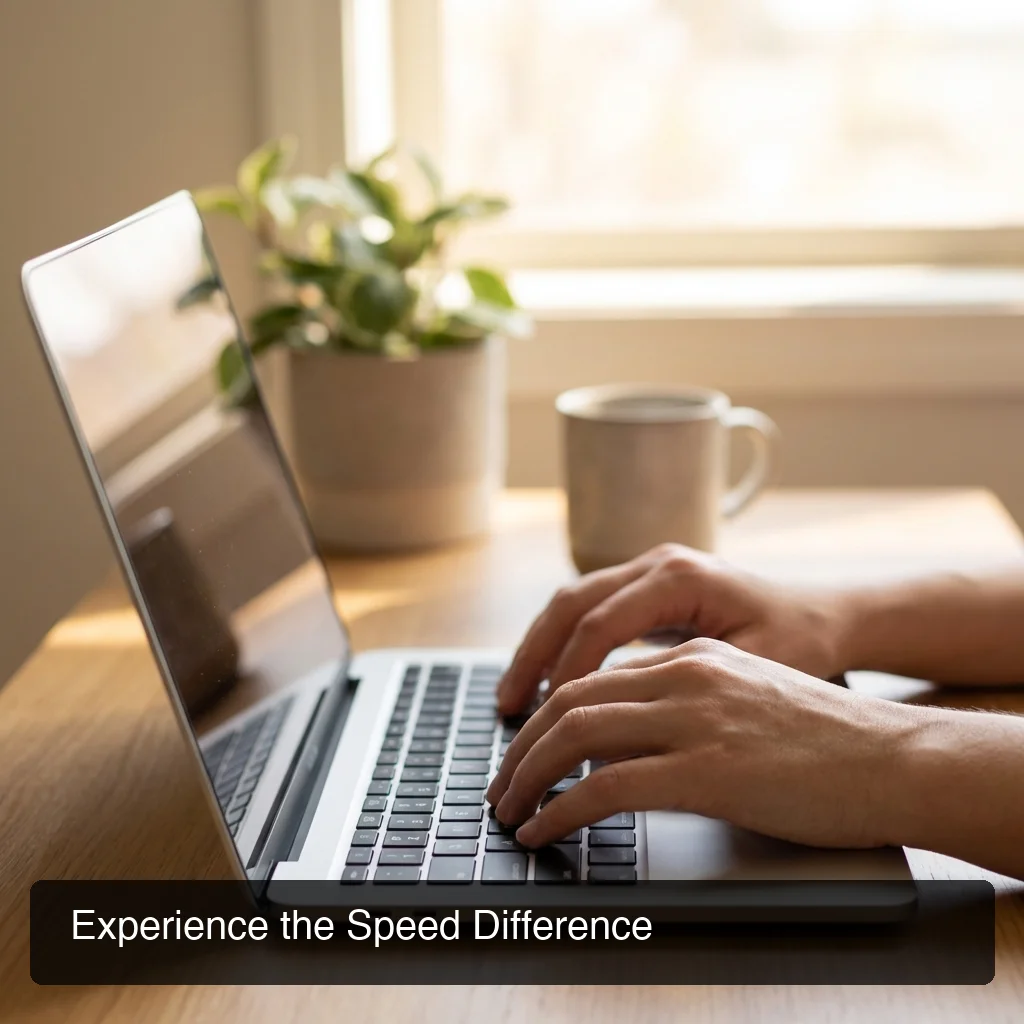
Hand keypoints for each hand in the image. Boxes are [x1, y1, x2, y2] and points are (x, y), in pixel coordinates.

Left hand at [487, 638, 929, 849]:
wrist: (896, 758)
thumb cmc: (827, 741)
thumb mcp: (745, 698)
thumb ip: (686, 705)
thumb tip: (625, 744)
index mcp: (691, 658)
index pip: (590, 676)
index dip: (542, 714)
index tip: (521, 749)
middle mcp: (683, 676)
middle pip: (568, 700)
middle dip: (520, 746)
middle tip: (499, 787)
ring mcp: (693, 720)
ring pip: (574, 735)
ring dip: (527, 777)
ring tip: (509, 813)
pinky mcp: (705, 771)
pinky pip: (604, 788)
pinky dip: (559, 810)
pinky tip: (544, 832)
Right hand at [497, 543, 850, 714]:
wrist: (829, 614)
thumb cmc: (802, 644)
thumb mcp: (752, 668)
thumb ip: (684, 690)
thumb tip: (615, 732)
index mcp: (680, 578)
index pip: (601, 623)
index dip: (567, 673)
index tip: (546, 719)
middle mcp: (657, 563)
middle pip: (571, 602)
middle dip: (534, 656)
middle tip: (507, 707)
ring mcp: (649, 568)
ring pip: (571, 602)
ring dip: (539, 649)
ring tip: (513, 698)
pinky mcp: (648, 586)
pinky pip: (589, 610)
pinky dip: (562, 645)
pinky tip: (549, 683)